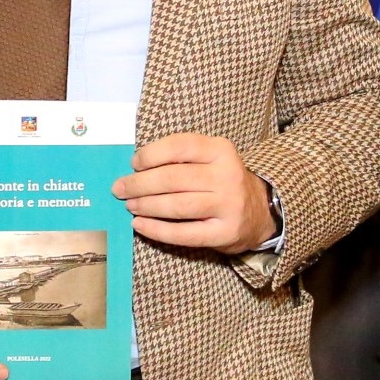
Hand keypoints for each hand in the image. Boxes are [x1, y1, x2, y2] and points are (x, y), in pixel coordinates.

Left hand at [114, 134, 273, 252]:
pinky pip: (184, 233)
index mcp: (221, 150)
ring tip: (130, 205)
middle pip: (174, 178)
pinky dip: (157, 230)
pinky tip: (139, 225)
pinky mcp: (224, 233)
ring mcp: (228, 206)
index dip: (151, 154)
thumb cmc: (220, 181)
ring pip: (177, 206)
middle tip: (120, 188)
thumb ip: (180, 158)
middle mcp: (227, 176)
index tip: (134, 163)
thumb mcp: (210, 159)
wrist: (258, 211)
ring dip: (146, 206)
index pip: (180, 146)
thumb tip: (135, 168)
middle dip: (140, 184)